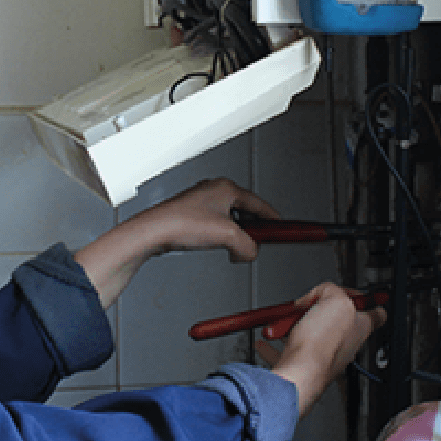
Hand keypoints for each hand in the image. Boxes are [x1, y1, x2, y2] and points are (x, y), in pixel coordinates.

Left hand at [74, 178, 277, 308]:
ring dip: (233, 237)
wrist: (154, 231)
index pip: (260, 204)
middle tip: (254, 245)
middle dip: (251, 231)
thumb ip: (248, 246)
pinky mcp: (191, 214)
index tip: (285, 229)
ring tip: (230, 248)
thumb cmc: (182, 224)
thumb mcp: (228, 237)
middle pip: (246, 213)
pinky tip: (215, 247)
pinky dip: (220, 238)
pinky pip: (215, 226)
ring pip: (229, 221)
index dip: (275, 220)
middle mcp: (214, 191)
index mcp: (227, 188)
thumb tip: (250, 252)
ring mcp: (202, 202)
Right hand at [254, 282, 385, 417]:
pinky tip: (266, 341)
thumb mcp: (335, 300)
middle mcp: (345, 344)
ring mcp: (324, 355)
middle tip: (308, 305)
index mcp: (360, 328)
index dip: (367, 300)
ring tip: (284, 321)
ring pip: (310, 334)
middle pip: (336, 321)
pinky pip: (288, 350)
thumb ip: (332, 290)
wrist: (298, 375)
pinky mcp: (304, 365)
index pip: (376, 314)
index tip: (357, 294)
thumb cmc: (320, 345)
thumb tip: (323, 292)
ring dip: (293, 325)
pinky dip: (275, 345)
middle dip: (318, 309)